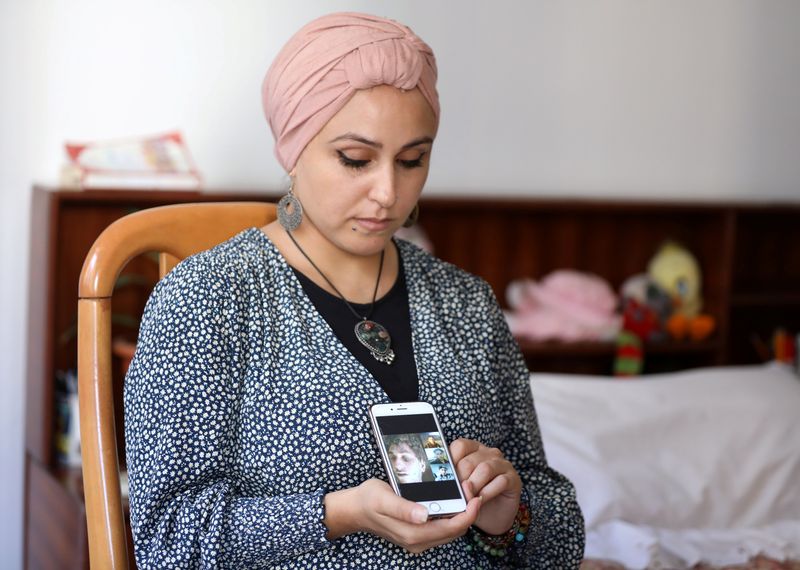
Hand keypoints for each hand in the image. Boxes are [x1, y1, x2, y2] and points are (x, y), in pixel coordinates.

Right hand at [324, 479, 481, 553]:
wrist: (354, 509)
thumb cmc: (368, 500)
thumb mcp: (384, 498)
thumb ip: (404, 508)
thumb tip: (424, 516)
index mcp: (413, 534)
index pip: (451, 528)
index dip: (468, 514)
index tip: (475, 495)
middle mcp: (417, 541)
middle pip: (454, 531)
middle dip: (468, 513)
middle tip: (473, 489)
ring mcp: (417, 540)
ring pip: (450, 531)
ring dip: (461, 515)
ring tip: (466, 493)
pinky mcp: (416, 535)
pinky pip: (441, 529)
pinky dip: (451, 516)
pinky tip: (453, 500)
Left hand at [449, 438, 521, 534]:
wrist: (492, 516)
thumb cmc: (473, 497)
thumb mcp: (460, 487)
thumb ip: (453, 481)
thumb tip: (441, 483)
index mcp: (473, 449)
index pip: (459, 446)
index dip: (450, 462)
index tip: (445, 479)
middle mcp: (489, 453)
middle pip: (470, 461)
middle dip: (460, 480)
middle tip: (456, 494)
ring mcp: (502, 464)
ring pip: (485, 469)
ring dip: (474, 486)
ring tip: (467, 499)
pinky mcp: (513, 478)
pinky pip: (500, 481)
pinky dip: (487, 493)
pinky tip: (480, 501)